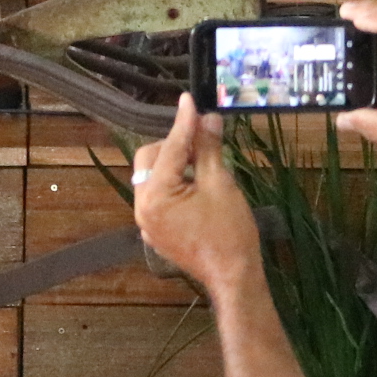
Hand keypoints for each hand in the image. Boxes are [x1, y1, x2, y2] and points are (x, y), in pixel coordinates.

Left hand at [132, 93, 262, 296]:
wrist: (233, 277)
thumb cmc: (229, 232)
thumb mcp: (220, 183)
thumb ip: (208, 148)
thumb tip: (207, 118)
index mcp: (155, 196)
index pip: (169, 148)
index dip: (183, 123)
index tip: (189, 100)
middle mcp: (142, 208)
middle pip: (150, 160)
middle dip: (174, 146)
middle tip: (202, 139)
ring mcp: (148, 223)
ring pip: (153, 178)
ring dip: (174, 164)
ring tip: (203, 162)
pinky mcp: (158, 232)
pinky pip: (159, 197)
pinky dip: (174, 184)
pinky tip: (197, 185)